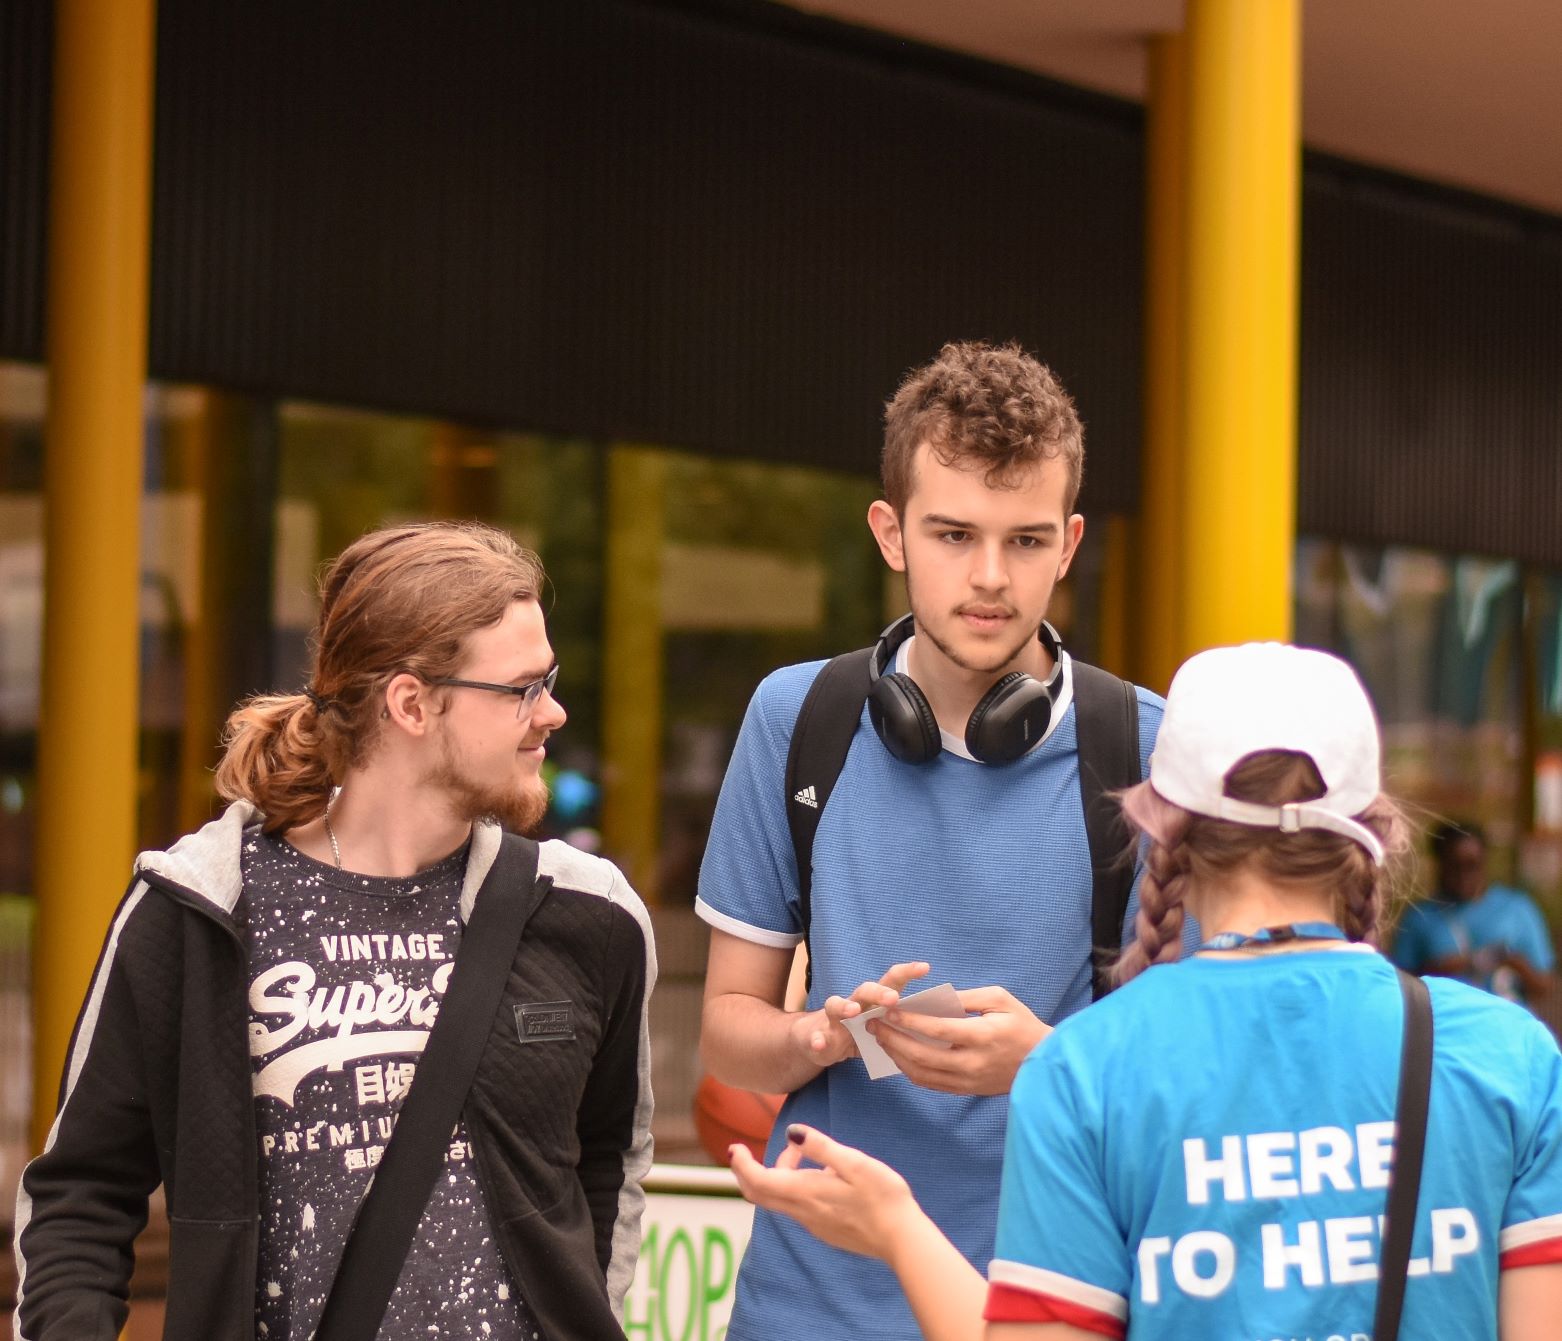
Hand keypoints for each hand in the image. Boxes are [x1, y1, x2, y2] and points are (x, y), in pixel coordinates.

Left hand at [729, 1123, 915, 1261]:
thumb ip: (820, 1147)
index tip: (733, 1148)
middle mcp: (803, 1212)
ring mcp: (813, 1224)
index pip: (759, 1181)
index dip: (741, 1164)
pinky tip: (819, 1176)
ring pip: (779, 1199)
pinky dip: (792, 1188)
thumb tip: (790, 1133)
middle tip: (744, 1152)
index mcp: (806, 1192)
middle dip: (748, 1172)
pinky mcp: (825, 1230)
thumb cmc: (882, 1196)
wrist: (901, 1239)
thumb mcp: (854, 1162)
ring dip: (777, 1175)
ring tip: (799, 1154)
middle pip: (760, 1194)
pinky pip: (796, 1207)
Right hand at [787, 961, 929, 1069]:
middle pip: (865, 990)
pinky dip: (817, 1040)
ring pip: (835, 1005)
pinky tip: (820, 1044)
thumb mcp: (880, 1029)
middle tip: (893, 998)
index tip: (925, 967)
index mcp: (873, 1002)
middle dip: (879, 992)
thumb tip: (938, 1032)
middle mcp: (853, 1004)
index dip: (907, 972)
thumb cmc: (857, 1033)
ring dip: (844, 1006)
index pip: (891, 981)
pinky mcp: (817, 1036)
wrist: (817, 1043)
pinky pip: (815, 1037)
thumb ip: (900, 1027)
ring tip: (853, 1012)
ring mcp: (832, 1019)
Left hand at [870, 985, 1050, 1094]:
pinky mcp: (966, 1091)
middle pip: (921, 1054)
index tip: (889, 1009)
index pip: (937, 1029)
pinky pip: (930, 1083)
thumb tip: (933, 999)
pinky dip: (910, 1070)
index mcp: (982, 1036)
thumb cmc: (1022, 1024)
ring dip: (896, 1056)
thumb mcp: (999, 999)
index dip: (909, 1019)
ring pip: (921, 1073)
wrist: (1044, 1064)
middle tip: (874, 1023)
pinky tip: (899, 1055)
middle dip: (892, 1038)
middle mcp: (972, 1063)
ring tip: (881, 1038)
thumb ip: (965, 997)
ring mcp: (968, 1081)